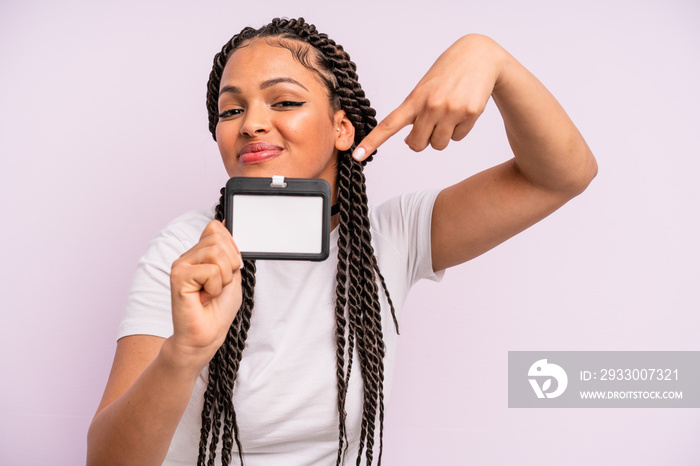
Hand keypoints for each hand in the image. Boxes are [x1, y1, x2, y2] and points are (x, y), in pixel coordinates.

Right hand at [168, 220, 242, 367]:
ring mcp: (180, 265)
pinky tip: (203, 298)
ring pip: (216, 253)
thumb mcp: (231, 274)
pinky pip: (211, 270)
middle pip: (219, 239)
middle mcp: (187, 257)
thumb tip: (220, 222)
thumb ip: (227, 250)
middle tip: (218, 286)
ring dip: (223, 278)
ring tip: (211, 292)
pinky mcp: (178, 276)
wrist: (207, 335)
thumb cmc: (218, 310)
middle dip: (229, 266)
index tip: (226, 272)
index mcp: (198, 254)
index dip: (230, 250)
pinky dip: (215, 287)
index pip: (216, 229)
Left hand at [353, 34, 503, 159]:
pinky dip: (459, 129)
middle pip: (418, 145)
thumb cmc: (447, 74)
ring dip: (442, 136)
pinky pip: (458, 137)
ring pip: (439, 144)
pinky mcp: (470, 113)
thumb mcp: (425, 89)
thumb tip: (411, 142)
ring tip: (448, 114)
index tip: (357, 155)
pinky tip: (463, 110)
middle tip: (429, 125)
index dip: (372, 142)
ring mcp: (451, 110)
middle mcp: (431, 105)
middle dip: (422, 141)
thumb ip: (415, 114)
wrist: (479, 55)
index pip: (389, 125)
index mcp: (415, 99)